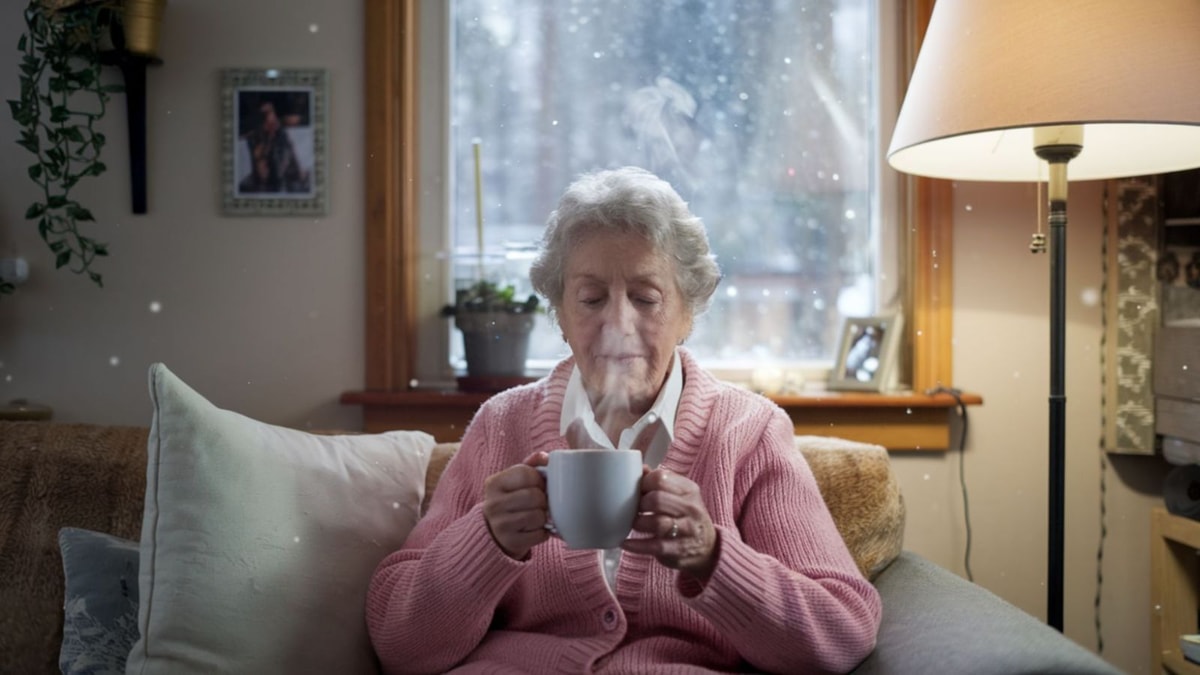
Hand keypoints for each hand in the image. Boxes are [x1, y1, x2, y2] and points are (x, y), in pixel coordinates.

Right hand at [482, 452, 549, 558]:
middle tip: (539, 502)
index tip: (538, 485)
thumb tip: (545, 457)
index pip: (526, 474)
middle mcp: (493, 504)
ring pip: (538, 516)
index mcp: (494, 483)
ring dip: (543, 517)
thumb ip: (530, 465)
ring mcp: (500, 525)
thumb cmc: (510, 501)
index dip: (539, 479)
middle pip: (535, 496)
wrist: (494, 533)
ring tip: (536, 516)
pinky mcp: (510, 542)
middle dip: (543, 500)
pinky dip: (543, 533)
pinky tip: (533, 529)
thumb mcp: (513, 481)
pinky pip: (540, 535)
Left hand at [621, 467, 718, 581]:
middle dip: (640, 504)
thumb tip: (641, 468)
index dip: (643, 484)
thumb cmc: (687, 518)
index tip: (638, 491)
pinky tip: (626, 543)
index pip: (660, 478)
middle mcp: (691, 508)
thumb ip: (661, 482)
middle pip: (657, 499)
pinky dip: (636, 545)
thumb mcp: (681, 496)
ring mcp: (687, 530)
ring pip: (656, 522)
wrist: (708, 549)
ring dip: (638, 523)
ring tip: (634, 524)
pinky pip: (654, 546)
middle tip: (636, 510)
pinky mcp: (679, 549)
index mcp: (689, 490)